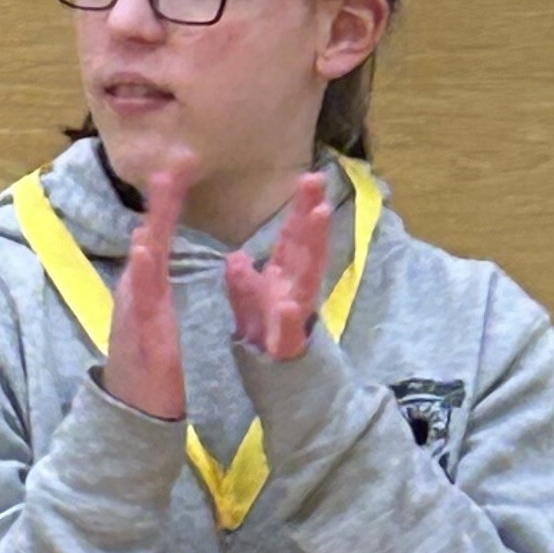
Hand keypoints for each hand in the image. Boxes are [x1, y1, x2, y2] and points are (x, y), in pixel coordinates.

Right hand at [103, 144, 195, 420]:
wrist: (133, 405)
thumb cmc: (149, 358)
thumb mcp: (155, 307)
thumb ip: (154, 274)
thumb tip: (152, 240)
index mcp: (149, 282)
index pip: (162, 232)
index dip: (170, 198)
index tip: (182, 162)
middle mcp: (138, 288)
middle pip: (150, 236)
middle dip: (161, 201)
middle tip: (172, 164)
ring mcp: (135, 309)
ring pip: (143, 263)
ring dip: (151, 230)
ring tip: (159, 196)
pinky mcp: (138, 332)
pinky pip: (140, 300)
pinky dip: (141, 275)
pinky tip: (145, 252)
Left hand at [226, 170, 332, 359]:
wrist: (274, 376)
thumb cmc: (263, 334)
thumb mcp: (248, 304)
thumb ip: (243, 281)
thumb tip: (236, 258)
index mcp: (284, 276)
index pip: (293, 237)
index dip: (300, 208)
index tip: (309, 176)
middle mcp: (295, 288)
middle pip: (305, 246)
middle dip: (310, 214)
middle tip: (317, 180)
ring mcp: (295, 313)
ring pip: (307, 276)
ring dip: (314, 246)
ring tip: (318, 217)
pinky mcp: (287, 342)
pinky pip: (287, 329)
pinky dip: (287, 317)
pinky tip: (286, 304)